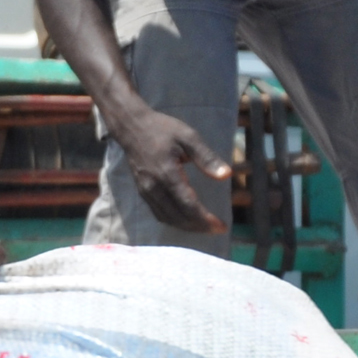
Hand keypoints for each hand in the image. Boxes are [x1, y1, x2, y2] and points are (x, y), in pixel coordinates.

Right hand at [114, 105, 230, 233]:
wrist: (131, 128)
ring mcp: (146, 192)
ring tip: (205, 227)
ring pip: (169, 219)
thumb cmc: (162, 130)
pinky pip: (160, 215)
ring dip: (188, 227)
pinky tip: (187, 220)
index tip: (221, 226)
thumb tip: (226, 175)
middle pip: (179, 217)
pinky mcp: (143, 193)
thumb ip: (207, 157)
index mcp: (167, 174)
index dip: (205, 219)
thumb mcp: (188, 137)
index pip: (189, 205)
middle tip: (218, 229)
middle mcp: (155, 188)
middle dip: (200, 227)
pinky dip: (175, 221)